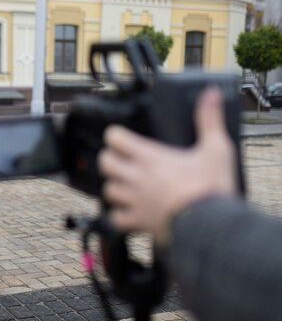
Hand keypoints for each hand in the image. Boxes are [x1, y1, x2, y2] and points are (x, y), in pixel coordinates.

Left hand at [98, 88, 237, 242]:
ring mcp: (134, 200)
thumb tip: (210, 96)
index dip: (116, 135)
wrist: (210, 224)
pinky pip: (116, 219)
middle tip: (122, 160)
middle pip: (105, 162)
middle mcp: (136, 177)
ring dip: (115, 186)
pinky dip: (119, 216)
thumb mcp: (215, 149)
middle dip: (111, 159)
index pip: (115, 137)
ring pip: (107, 190)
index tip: (122, 137)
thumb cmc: (210, 188)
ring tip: (127, 186)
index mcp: (150, 157)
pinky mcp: (138, 222)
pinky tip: (129, 213)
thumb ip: (209, 120)